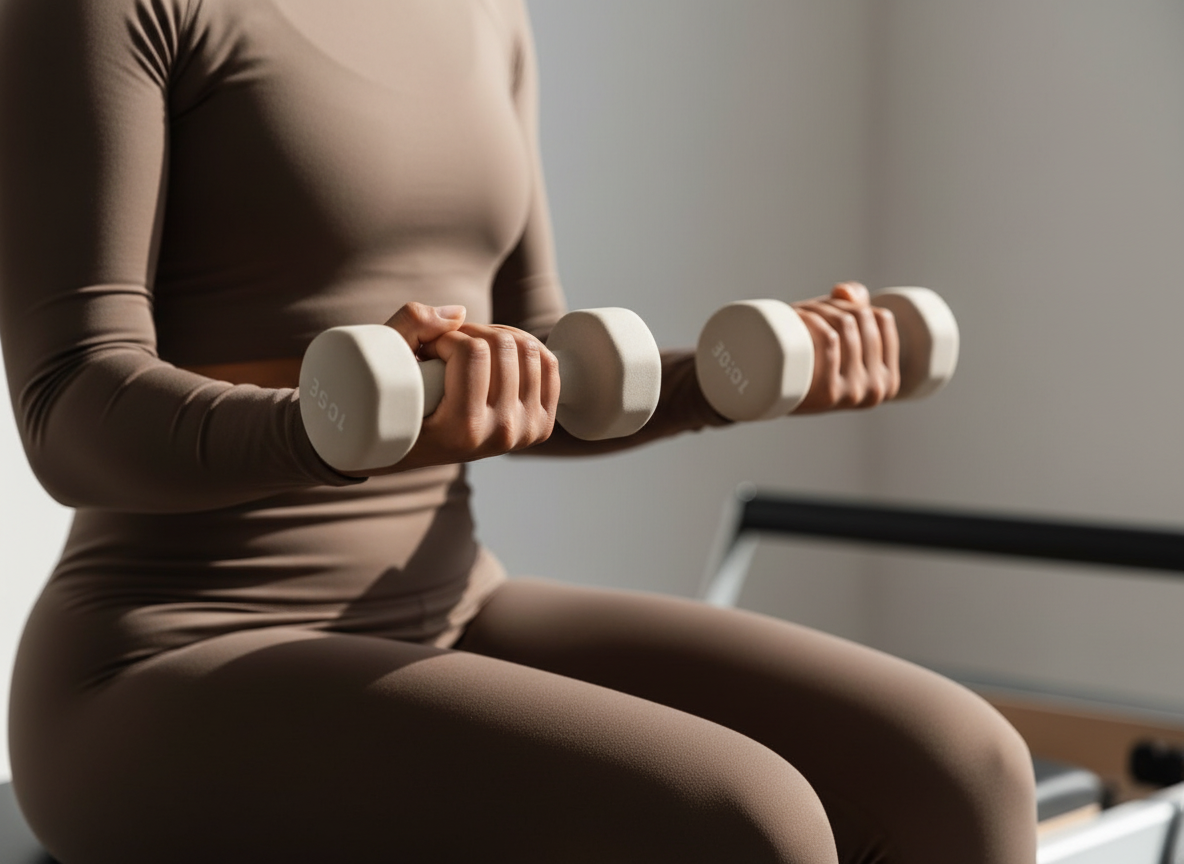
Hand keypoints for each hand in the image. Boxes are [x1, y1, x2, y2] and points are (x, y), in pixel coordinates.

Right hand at [353, 302, 559, 474]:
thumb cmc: (390, 410)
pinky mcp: (541, 425)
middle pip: (505, 346)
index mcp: (464, 429)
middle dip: (471, 333)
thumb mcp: (385, 367)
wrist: (404, 453)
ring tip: (468, 352)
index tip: (428, 351)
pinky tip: (497, 354)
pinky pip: (550, 364)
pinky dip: (524, 347)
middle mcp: (501, 434)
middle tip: (448, 347)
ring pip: (529, 349)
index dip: (448, 337)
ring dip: (496, 337)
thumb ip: (410, 328)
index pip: (473, 352)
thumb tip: (459, 313)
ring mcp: (526, 432)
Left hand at [791, 282, 900, 413]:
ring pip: (845, 324)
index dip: (855, 303)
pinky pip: (830, 339)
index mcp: (889, 380)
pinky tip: (796, 319)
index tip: (829, 309)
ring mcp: (854, 393)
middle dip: (833, 304)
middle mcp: (877, 389)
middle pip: (862, 318)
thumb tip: (845, 292)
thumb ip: (855, 305)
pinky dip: (811, 320)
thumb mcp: (837, 335)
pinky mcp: (829, 392)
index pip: (883, 319)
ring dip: (818, 308)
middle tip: (807, 311)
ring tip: (798, 315)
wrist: (769, 394)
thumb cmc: (806, 361)